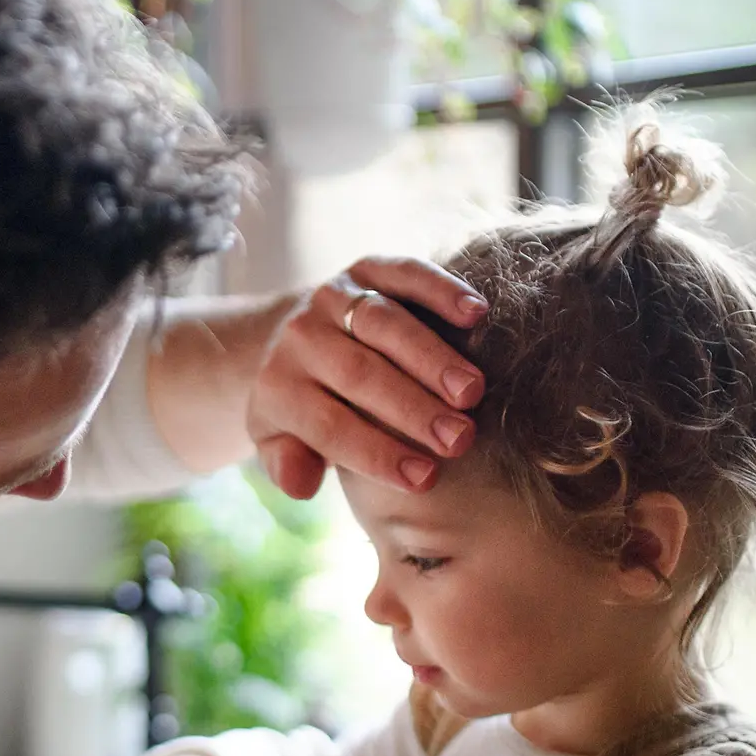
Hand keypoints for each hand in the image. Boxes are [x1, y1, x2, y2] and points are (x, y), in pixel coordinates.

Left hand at [248, 257, 487, 498]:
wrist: (290, 337)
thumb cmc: (302, 407)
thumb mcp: (279, 442)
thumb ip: (287, 466)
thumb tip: (300, 486)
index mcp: (279, 388)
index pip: (329, 426)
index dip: (377, 453)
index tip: (425, 478)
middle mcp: (301, 338)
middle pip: (359, 374)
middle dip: (412, 408)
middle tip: (460, 439)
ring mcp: (334, 297)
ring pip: (384, 324)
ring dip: (432, 357)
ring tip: (472, 392)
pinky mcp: (366, 269)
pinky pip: (403, 274)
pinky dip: (440, 289)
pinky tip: (477, 314)